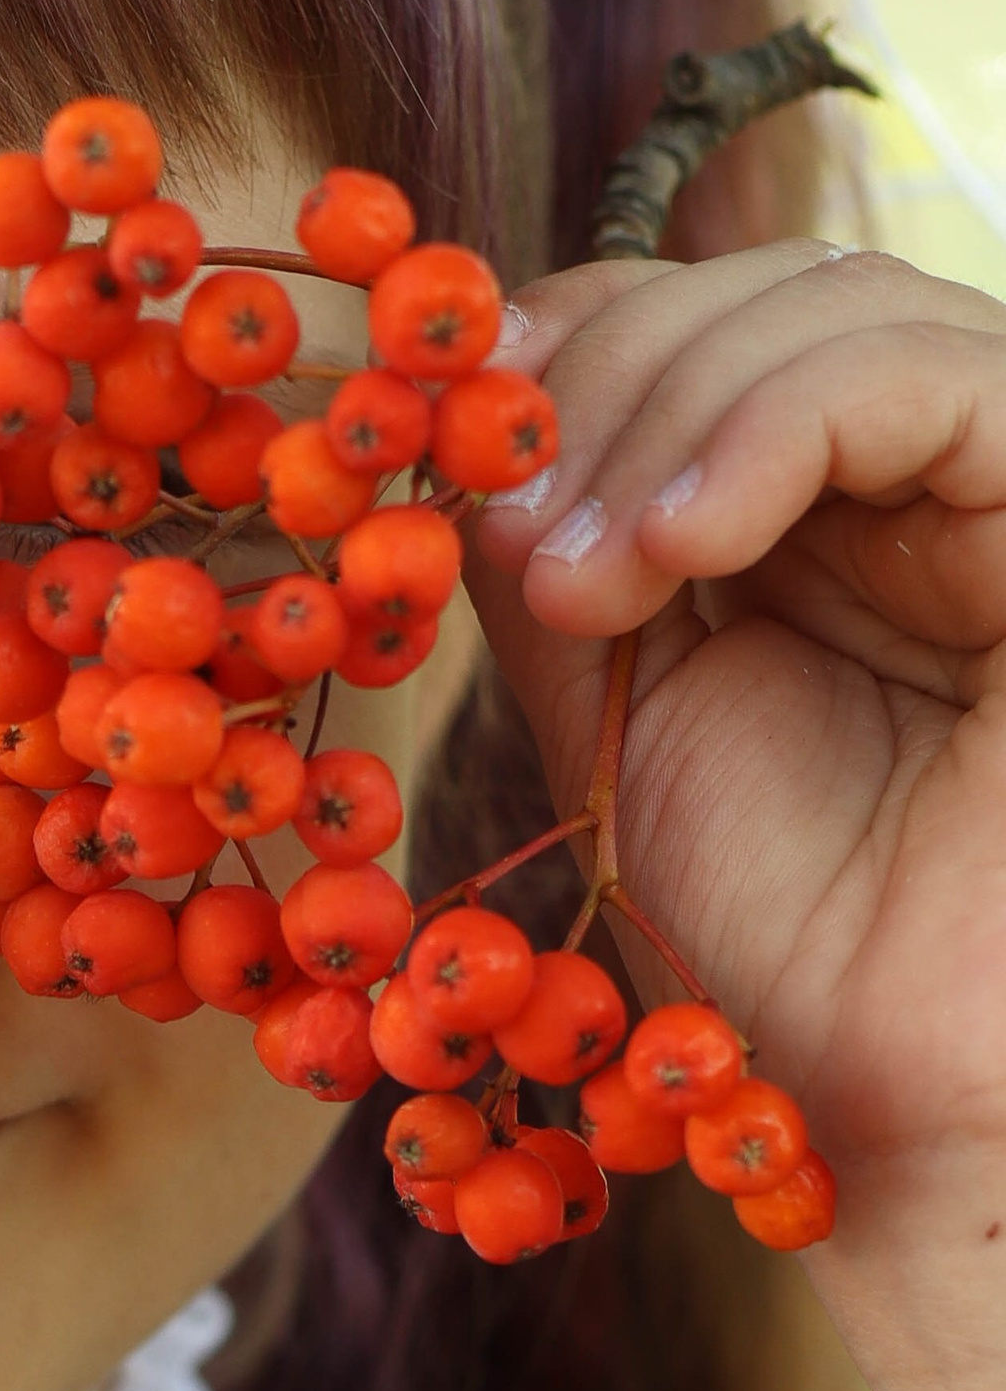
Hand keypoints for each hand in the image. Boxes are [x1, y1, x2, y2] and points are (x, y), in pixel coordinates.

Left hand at [469, 236, 1005, 1390]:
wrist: (913, 1102)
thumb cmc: (781, 937)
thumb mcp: (615, 704)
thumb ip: (557, 548)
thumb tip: (467, 405)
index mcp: (811, 503)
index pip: (679, 310)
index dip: (556, 344)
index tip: (441, 439)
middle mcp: (922, 473)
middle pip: (748, 289)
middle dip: (597, 385)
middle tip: (517, 540)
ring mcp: (1003, 492)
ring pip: (838, 307)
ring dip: (666, 411)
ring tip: (591, 578)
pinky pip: (947, 377)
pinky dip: (777, 425)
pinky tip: (675, 546)